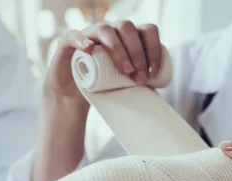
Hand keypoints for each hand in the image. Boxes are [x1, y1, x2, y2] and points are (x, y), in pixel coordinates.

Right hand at [44, 21, 162, 104]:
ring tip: (125, 72)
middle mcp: (109, 30)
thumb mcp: (126, 85)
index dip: (153, 49)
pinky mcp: (68, 43)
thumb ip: (142, 85)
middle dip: (137, 53)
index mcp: (126, 36)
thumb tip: (163, 103)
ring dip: (118, 49)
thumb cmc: (101, 89)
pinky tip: (89, 48)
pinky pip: (73, 35)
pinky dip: (82, 40)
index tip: (153, 73)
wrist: (72, 96)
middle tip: (139, 78)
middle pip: (128, 28)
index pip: (146, 31)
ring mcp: (88, 33)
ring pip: (105, 30)